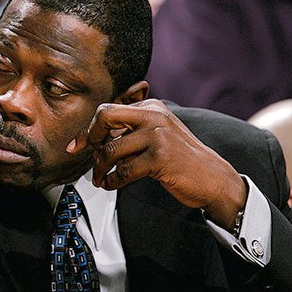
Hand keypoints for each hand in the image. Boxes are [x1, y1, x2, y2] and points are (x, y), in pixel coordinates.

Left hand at [67, 100, 248, 229]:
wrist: (213, 178)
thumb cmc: (183, 160)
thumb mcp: (160, 134)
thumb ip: (133, 130)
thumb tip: (96, 137)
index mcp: (152, 106)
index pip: (110, 110)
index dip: (90, 129)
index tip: (78, 144)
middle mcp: (154, 116)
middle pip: (105, 116)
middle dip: (90, 138)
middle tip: (88, 157)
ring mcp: (158, 136)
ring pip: (111, 149)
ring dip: (100, 169)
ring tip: (101, 179)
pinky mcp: (160, 158)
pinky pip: (123, 171)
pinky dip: (113, 181)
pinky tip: (113, 185)